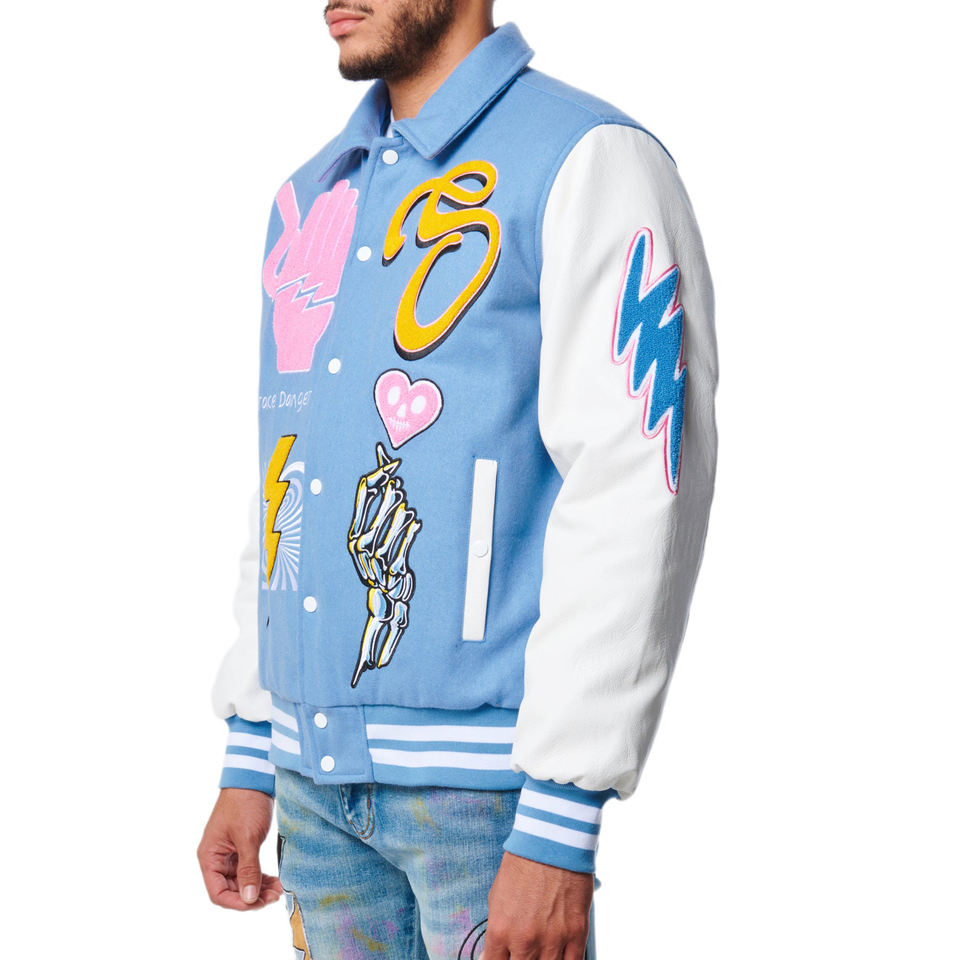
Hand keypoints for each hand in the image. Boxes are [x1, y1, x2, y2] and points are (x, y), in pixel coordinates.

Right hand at [197, 787, 282, 909]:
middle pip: (231, 889)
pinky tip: (275, 880)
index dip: (237, 902)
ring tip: (279, 890)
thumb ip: (248, 869)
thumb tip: (249, 898)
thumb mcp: (247, 837)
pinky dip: (261, 877)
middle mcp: (217, 858)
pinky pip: (250, 870)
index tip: (257, 903)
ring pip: (243, 881)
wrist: (254, 778)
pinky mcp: (243, 847)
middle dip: (252, 896)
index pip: (218, 893)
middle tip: (275, 896)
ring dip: (259, 888)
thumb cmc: (245, 804)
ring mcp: (230, 853)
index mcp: (209, 857)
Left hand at [481, 851, 593, 959]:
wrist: (551, 841)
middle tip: (522, 951)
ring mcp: (552, 940)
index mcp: (500, 931)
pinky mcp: (576, 934)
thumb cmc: (522, 865)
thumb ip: (496, 932)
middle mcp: (525, 940)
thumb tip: (494, 955)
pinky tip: (558, 956)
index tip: (503, 958)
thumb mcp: (497, 898)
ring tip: (540, 951)